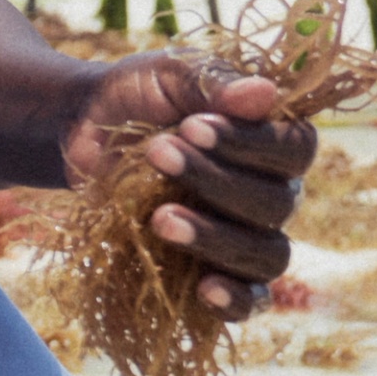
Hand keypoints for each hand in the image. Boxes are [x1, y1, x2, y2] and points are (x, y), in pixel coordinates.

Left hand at [63, 58, 314, 316]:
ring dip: (216, 238)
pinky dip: (236, 300)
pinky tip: (205, 290)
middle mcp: (273, 193)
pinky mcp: (215, 273)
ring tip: (161, 219)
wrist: (81, 131)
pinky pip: (250, 300)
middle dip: (216, 182)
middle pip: (276, 203)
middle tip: (157, 154)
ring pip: (266, 254)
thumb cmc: (137, 97)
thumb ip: (214, 84)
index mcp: (274, 139)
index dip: (251, 143)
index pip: (295, 149)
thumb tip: (266, 93)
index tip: (191, 127)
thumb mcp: (169, 75)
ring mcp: (248, 238)